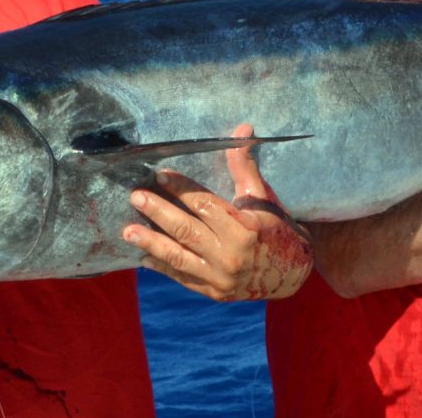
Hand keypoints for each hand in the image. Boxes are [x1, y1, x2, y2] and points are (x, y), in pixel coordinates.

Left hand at [123, 124, 312, 300]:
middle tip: (136, 196)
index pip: (204, 204)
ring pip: (179, 257)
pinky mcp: (215, 292)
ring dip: (151, 242)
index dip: (181, 188)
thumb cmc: (276, 227)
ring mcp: (221, 277)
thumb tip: (242, 129)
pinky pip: (183, 278)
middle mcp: (231, 254)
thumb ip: (244, 166)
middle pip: (186, 230)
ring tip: (128, 231)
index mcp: (244, 227)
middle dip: (158, 211)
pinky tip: (144, 257)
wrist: (293, 272)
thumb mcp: (262, 196)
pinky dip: (163, 268)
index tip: (160, 174)